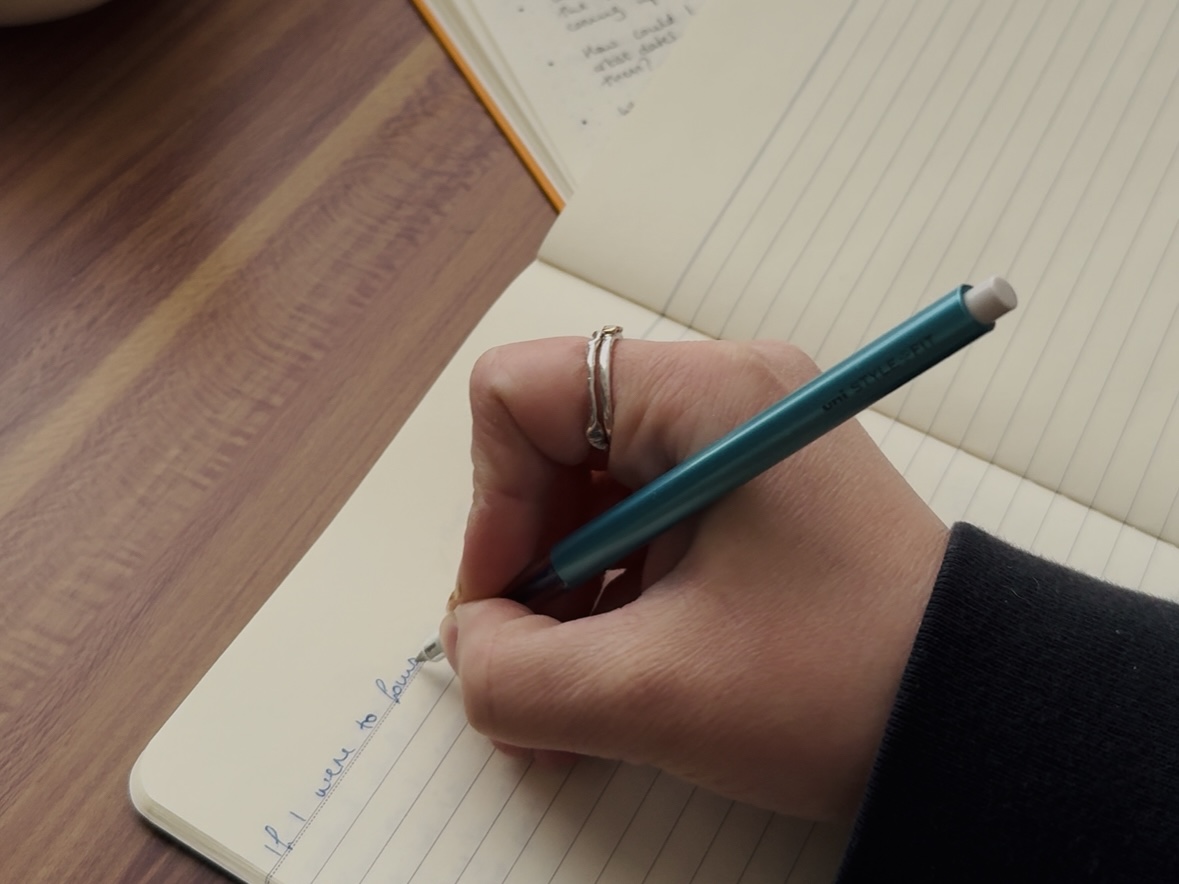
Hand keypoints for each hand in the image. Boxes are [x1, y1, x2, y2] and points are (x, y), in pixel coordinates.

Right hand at [440, 336, 947, 821]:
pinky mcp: (749, 495)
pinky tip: (616, 680)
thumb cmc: (845, 686)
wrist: (977, 721)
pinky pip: (640, 526)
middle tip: (532, 668)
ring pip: (589, 496)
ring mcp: (737, 445)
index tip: (511, 604)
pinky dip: (610, 600)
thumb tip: (468, 644)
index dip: (492, 505)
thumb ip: (513, 675)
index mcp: (707, 396)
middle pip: (550, 449)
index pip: (522, 393)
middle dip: (527, 566)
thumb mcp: (653, 694)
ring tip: (574, 702)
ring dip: (563, 598)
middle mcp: (722, 397)